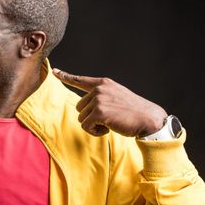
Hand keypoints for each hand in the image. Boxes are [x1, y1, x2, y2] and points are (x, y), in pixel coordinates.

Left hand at [53, 68, 167, 136]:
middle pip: (79, 107)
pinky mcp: (99, 112)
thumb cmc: (134, 112)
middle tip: (109, 119)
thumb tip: (85, 106)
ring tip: (110, 124)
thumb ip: (101, 97)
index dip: (65, 76)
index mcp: (103, 84)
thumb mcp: (117, 97)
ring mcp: (98, 100)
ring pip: (82, 118)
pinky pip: (86, 126)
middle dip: (91, 117)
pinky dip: (94, 132)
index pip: (80, 80)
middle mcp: (99, 89)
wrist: (149, 119)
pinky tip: (107, 130)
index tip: (54, 72)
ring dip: (94, 125)